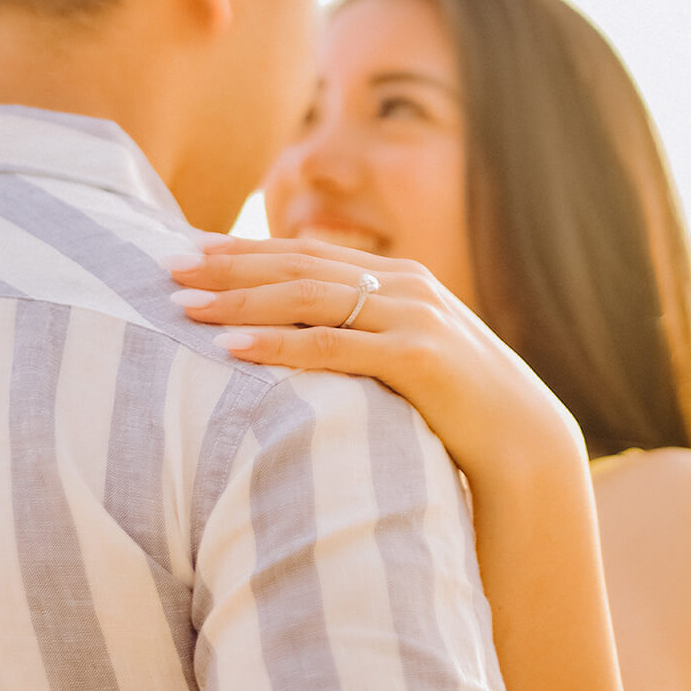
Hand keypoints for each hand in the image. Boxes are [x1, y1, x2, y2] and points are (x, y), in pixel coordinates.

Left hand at [170, 235, 585, 487]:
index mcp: (398, 276)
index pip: (305, 253)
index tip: (188, 248)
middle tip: (167, 270)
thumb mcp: (405, 355)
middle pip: (298, 266)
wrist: (524, 442)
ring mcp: (413, 317)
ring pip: (309, 298)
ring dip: (241, 300)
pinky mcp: (418, 358)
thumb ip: (361, 333)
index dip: (245, 249)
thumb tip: (295, 336)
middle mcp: (403, 285)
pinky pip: (334, 347)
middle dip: (228, 266)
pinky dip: (279, 345)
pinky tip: (233, 348)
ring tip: (186, 309)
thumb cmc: (455, 406)